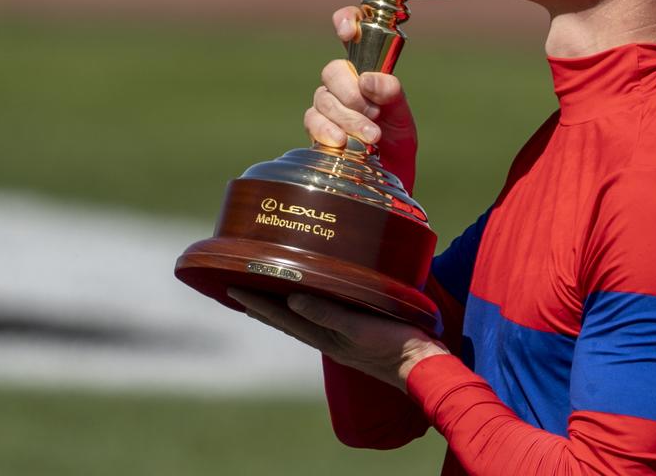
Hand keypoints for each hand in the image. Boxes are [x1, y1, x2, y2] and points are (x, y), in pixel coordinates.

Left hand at [228, 288, 448, 391]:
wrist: (422, 365)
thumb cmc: (393, 346)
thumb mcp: (359, 328)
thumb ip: (327, 314)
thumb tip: (292, 300)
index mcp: (326, 337)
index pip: (283, 317)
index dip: (259, 303)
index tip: (233, 288)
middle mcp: (328, 338)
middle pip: (287, 321)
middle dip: (262, 306)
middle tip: (237, 291)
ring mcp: (342, 338)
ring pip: (302, 321)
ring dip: (280, 311)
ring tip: (262, 301)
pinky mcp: (357, 334)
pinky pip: (323, 318)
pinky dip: (307, 310)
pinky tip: (310, 307)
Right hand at [304, 6, 417, 188]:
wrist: (389, 181)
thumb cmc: (397, 146)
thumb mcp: (403, 119)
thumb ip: (393, 96)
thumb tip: (370, 80)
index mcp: (366, 72)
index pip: (352, 32)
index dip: (346, 20)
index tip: (345, 30)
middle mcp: (343, 85)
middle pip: (333, 71)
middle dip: (351, 92)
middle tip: (373, 113)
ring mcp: (327, 107)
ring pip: (323, 98)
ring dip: (347, 117)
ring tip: (371, 137)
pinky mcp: (316, 131)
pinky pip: (312, 121)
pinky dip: (326, 129)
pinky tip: (340, 141)